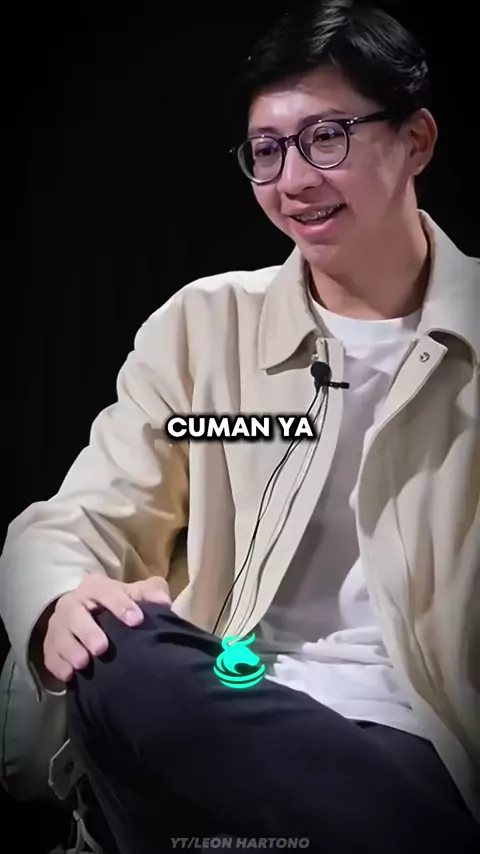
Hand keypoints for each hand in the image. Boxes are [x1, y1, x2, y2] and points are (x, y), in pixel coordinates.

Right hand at [42, 575, 170, 681]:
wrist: (91, 618)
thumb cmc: (117, 606)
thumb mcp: (135, 595)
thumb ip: (151, 592)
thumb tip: (163, 601)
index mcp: (94, 587)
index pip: (105, 591)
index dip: (120, 604)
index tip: (136, 621)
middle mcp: (72, 603)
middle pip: (75, 614)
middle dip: (87, 631)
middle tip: (102, 648)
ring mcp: (59, 625)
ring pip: (59, 635)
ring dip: (70, 650)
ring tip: (84, 664)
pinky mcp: (50, 646)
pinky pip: (49, 655)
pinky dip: (58, 665)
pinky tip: (69, 676)